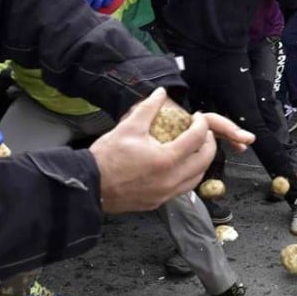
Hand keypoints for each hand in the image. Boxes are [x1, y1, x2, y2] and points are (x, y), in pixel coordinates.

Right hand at [90, 88, 240, 213]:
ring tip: (194, 148)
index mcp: (166, 159)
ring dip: (201, 161)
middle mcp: (170, 180)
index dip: (201, 124)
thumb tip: (160, 93)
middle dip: (208, 142)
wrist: (89, 185)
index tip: (196, 118)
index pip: (197, 138)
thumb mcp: (129, 126)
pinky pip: (183, 189)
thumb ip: (148, 107)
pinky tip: (180, 166)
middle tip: (202, 132)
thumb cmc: (106, 158)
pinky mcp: (158, 202)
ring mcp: (165, 194)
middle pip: (205, 160)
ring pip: (197, 177)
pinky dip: (189, 175)